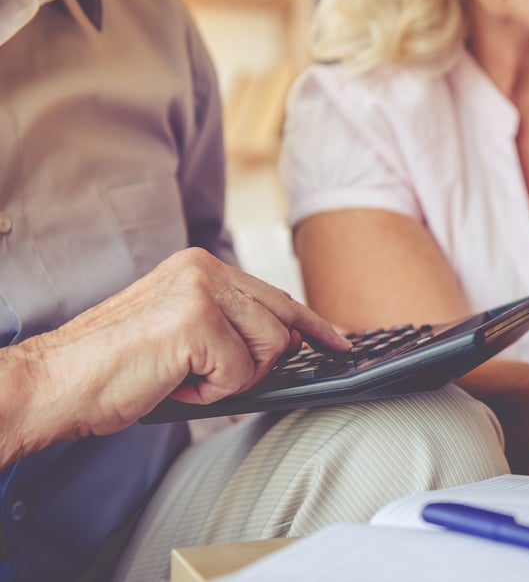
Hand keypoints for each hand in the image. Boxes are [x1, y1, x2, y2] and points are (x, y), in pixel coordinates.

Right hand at [23, 247, 348, 440]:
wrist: (57, 383)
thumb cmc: (115, 368)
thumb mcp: (184, 338)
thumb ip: (232, 330)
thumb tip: (286, 344)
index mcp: (200, 267)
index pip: (277, 296)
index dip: (314, 325)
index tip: (340, 342)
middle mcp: (204, 269)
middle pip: (281, 327)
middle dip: (255, 365)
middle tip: (201, 377)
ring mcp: (202, 290)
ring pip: (269, 350)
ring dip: (228, 380)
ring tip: (180, 375)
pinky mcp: (197, 320)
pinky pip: (242, 374)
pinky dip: (211, 393)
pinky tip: (173, 382)